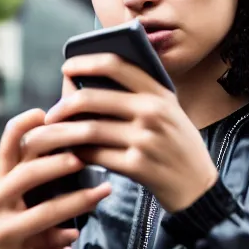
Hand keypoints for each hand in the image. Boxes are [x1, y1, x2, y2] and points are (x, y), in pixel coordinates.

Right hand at [0, 108, 111, 248]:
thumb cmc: (10, 216)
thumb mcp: (14, 190)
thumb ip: (35, 166)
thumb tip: (72, 133)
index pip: (6, 146)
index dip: (22, 127)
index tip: (44, 113)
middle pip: (26, 176)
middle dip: (56, 165)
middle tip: (83, 157)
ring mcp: (0, 234)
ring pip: (41, 216)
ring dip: (74, 205)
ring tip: (100, 195)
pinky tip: (72, 246)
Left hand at [22, 54, 217, 212]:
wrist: (198, 186)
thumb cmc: (176, 143)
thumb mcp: (168, 110)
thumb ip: (138, 95)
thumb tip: (88, 85)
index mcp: (159, 92)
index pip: (116, 65)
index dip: (85, 62)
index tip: (67, 67)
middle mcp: (153, 111)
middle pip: (93, 98)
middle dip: (63, 105)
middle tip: (50, 114)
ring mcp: (146, 139)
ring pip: (89, 129)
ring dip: (64, 133)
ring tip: (52, 135)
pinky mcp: (139, 166)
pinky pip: (96, 155)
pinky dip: (79, 154)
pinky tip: (74, 154)